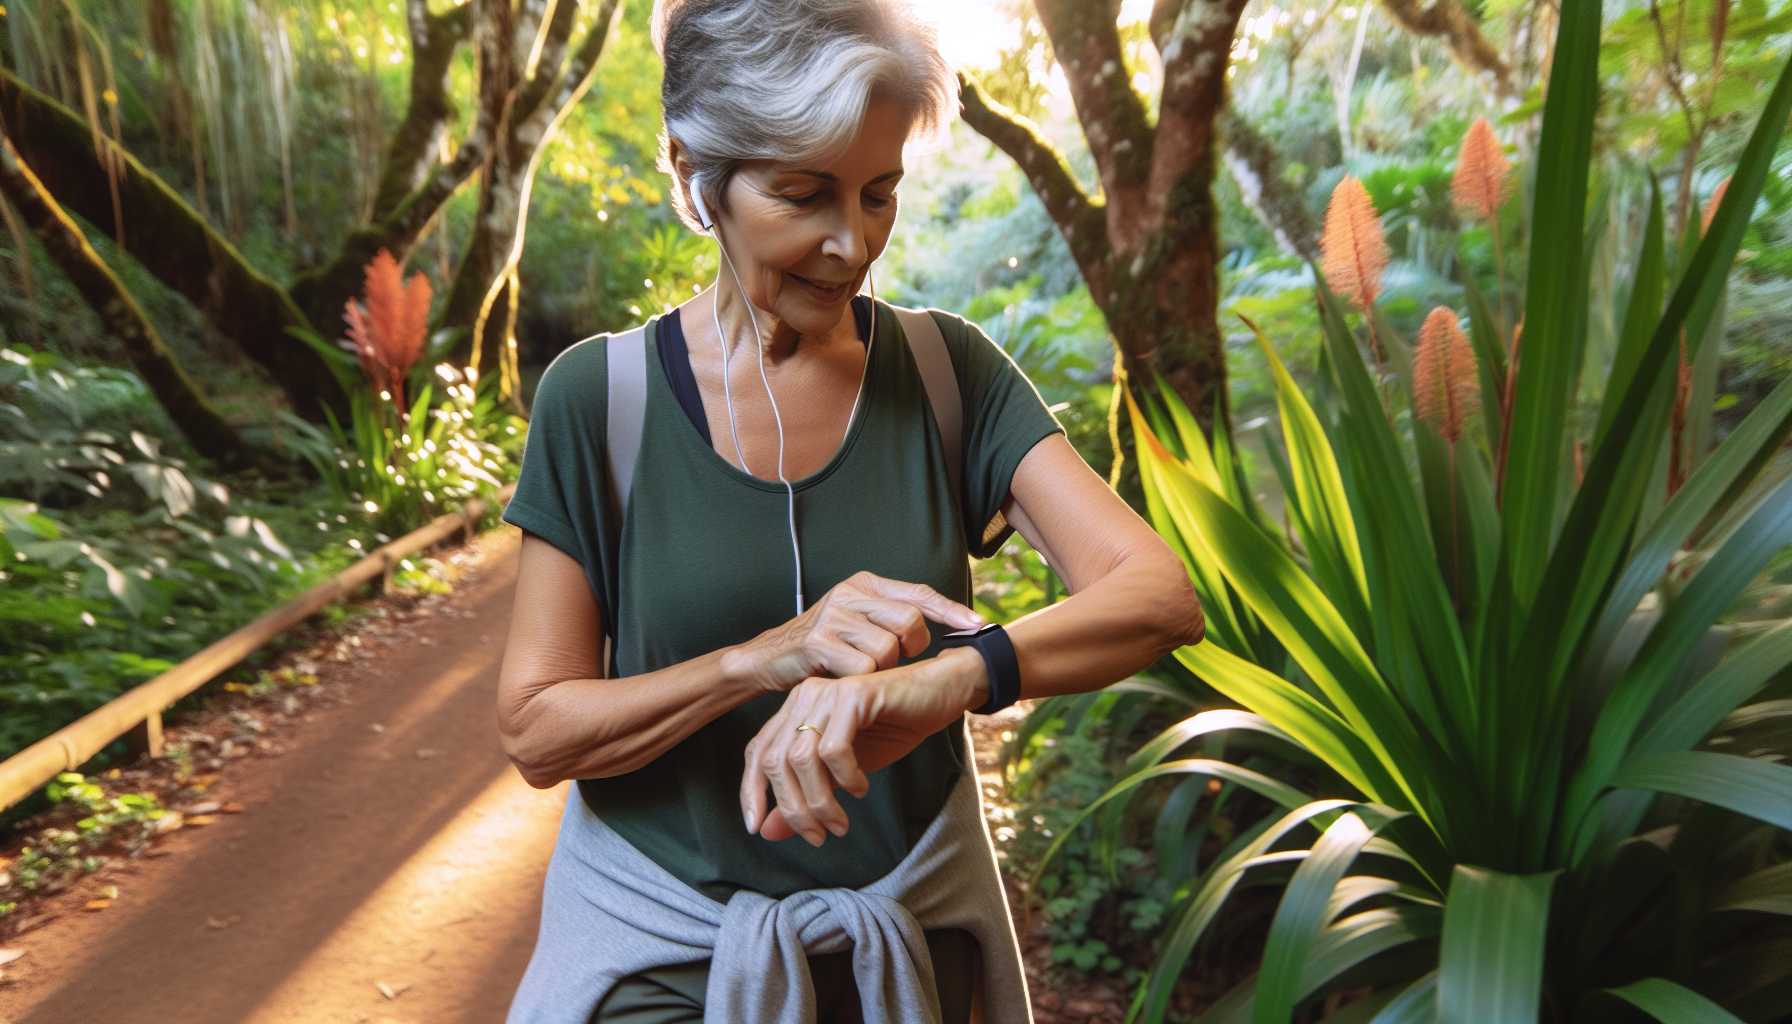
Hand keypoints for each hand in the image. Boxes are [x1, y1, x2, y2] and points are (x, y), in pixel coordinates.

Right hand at [724, 570, 985, 693]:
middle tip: (893, 662)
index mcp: (864, 584)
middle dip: (910, 649)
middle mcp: (851, 592)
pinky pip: (863, 668)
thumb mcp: (855, 624)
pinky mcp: (819, 641)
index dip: (952, 610)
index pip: (919, 593)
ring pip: (888, 650)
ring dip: (881, 670)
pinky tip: (843, 679)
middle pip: (910, 623)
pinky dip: (860, 681)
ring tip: (859, 671)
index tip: (980, 625)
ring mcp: (834, 615)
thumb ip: (889, 619)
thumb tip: (942, 628)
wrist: (765, 659)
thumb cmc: (821, 648)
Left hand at [740, 652, 979, 846]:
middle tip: (817, 836)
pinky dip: (846, 777)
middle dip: (793, 808)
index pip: (757, 754)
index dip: (751, 793)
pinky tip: (861, 788)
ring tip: (840, 823)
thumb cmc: (893, 728)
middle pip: (775, 761)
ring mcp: (827, 692)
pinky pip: (834, 748)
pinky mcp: (853, 694)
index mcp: (795, 710)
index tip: (758, 829)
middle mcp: (804, 697)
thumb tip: (767, 832)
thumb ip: (806, 796)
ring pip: (802, 758)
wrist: (939, 694)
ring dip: (820, 801)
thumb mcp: (843, 774)